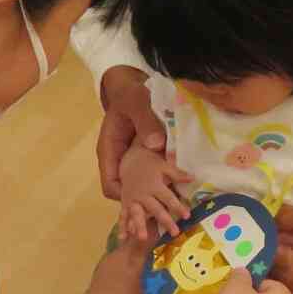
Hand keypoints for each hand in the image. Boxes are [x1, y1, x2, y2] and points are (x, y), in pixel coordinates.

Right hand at [97, 67, 164, 200]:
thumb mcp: (136, 102)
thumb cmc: (130, 93)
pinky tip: (182, 182)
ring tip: (177, 200)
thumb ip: (145, 121)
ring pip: (141, 186)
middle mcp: (120, 160)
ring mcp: (133, 159)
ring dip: (157, 193)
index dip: (125, 197)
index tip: (147, 200)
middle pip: (127, 191)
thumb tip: (156, 144)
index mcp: (110, 151)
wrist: (133, 85)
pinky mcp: (147, 156)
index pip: (110, 185)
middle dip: (145, 201)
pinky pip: (154, 174)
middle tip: (168, 208)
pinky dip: (165, 180)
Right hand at [119, 143, 194, 241]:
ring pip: (137, 214)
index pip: (168, 198)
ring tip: (142, 238)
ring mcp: (133, 200)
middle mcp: (143, 194)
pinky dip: (122, 227)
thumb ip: (177, 174)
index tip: (187, 216)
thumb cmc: (150, 165)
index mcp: (155, 185)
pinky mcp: (125, 203)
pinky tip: (123, 238)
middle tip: (175, 233)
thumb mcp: (164, 165)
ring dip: (139, 226)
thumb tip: (193, 178)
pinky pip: (123, 216)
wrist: (130, 161)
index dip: (178, 207)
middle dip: (165, 221)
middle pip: (156, 209)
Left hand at [271, 206, 292, 293]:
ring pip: (279, 284)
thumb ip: (288, 216)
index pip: (261, 251)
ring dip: (279, 271)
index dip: (263, 237)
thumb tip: (267, 215)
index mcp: (289, 266)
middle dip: (269, 255)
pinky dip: (291, 285)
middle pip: (267, 270)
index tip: (266, 229)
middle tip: (283, 241)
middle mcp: (292, 288)